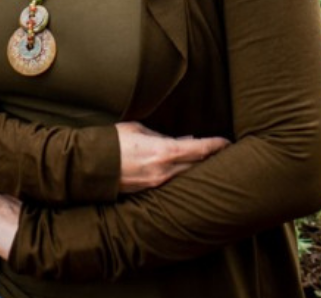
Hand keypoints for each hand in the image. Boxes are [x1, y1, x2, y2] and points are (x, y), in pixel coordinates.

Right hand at [116, 121, 230, 191]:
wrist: (93, 165)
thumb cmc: (114, 141)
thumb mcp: (139, 129)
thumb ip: (161, 135)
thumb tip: (181, 140)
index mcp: (164, 151)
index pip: (199, 149)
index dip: (216, 146)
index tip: (228, 143)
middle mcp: (165, 170)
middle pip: (197, 166)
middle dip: (211, 160)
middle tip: (224, 154)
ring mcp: (158, 183)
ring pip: (186, 176)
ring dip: (197, 169)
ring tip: (208, 162)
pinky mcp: (149, 190)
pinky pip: (172, 182)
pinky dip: (181, 175)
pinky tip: (185, 171)